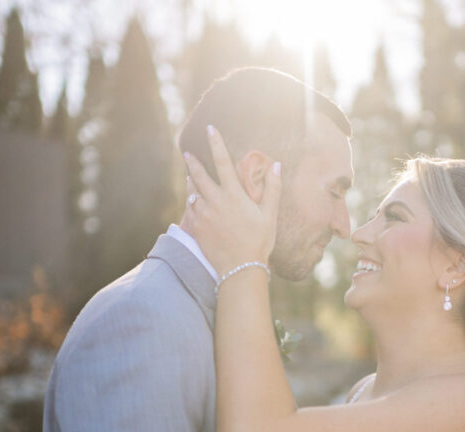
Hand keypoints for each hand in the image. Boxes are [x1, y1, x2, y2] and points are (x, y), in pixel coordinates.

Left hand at [182, 125, 281, 272]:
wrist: (240, 268)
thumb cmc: (259, 241)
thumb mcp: (270, 215)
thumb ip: (273, 188)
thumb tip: (276, 165)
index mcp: (234, 196)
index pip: (223, 162)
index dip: (216, 143)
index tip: (210, 128)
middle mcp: (216, 202)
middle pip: (200, 175)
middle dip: (193, 162)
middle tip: (187, 153)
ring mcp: (204, 215)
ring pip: (192, 193)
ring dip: (191, 182)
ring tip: (190, 176)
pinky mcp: (197, 228)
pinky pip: (190, 210)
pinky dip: (191, 202)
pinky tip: (192, 201)